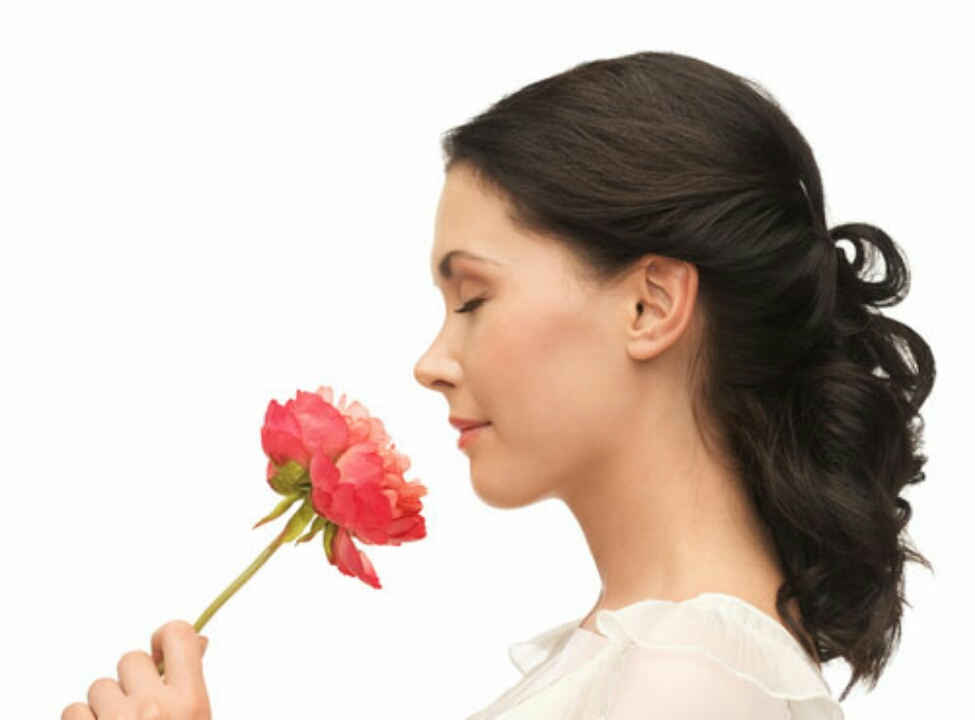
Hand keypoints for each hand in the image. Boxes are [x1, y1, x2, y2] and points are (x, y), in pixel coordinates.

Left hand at [62, 620, 210, 719]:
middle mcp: (153, 709)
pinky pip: (72, 710)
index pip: (178, 635)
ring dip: (105, 705)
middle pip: (131, 659)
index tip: (161, 649)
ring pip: (100, 686)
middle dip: (132, 681)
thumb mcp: (198, 719)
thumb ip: (193, 685)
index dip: (165, 636)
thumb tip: (197, 642)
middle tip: (140, 712)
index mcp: (189, 704)